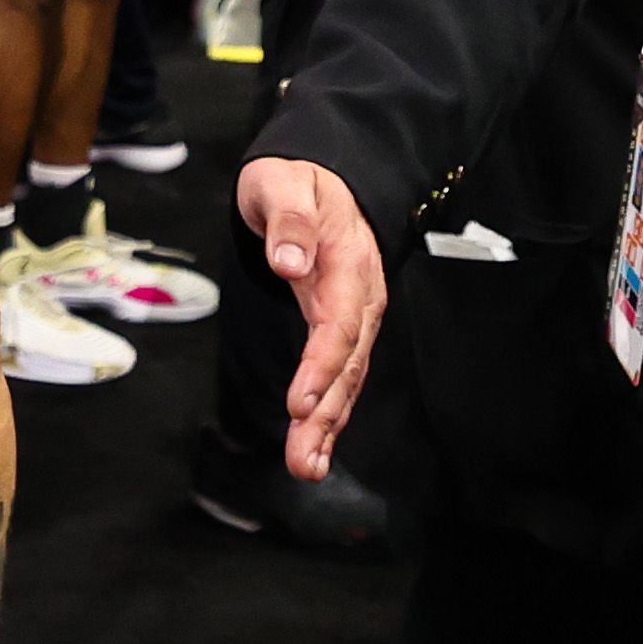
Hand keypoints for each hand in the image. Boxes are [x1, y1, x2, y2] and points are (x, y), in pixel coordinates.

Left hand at [237, 154, 385, 477]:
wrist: (319, 175)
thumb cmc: (294, 180)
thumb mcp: (283, 184)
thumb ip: (288, 221)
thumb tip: (288, 262)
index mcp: (347, 263)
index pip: (338, 323)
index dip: (321, 365)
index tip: (300, 402)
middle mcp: (359, 296)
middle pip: (348, 363)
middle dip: (327, 415)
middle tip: (303, 460)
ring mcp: (354, 314)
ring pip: (347, 376)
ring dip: (328, 426)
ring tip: (306, 468)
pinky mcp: (342, 326)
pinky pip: (339, 373)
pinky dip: (328, 412)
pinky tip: (315, 448)